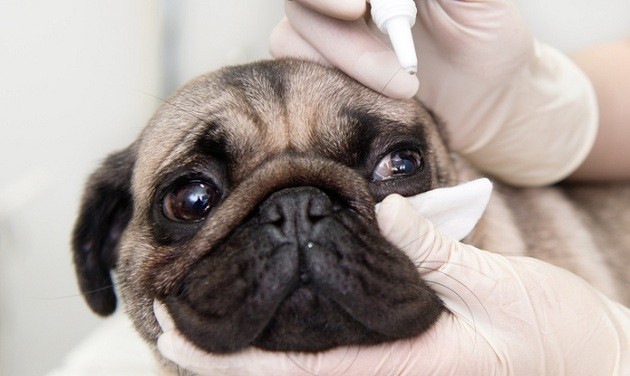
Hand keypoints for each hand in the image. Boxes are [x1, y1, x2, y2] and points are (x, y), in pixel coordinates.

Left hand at [156, 194, 629, 374]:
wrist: (586, 362)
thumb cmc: (551, 336)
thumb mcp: (499, 291)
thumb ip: (436, 255)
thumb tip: (386, 209)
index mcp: (395, 368)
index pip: (293, 371)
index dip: (227, 357)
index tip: (171, 335)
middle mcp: (383, 375)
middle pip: (285, 375)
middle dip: (222, 355)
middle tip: (167, 316)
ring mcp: (390, 370)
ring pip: (304, 367)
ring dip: (250, 345)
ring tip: (204, 311)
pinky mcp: (402, 359)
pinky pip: (333, 355)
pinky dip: (291, 339)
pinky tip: (275, 314)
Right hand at [270, 0, 597, 185]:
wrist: (488, 104)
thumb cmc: (490, 44)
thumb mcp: (481, 2)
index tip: (357, 8)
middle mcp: (350, 0)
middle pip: (301, 0)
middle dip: (338, 34)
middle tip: (389, 61)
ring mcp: (331, 34)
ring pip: (291, 35)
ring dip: (344, 63)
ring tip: (404, 87)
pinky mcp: (324, 74)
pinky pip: (293, 70)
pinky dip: (323, 84)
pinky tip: (369, 97)